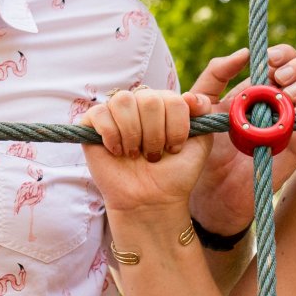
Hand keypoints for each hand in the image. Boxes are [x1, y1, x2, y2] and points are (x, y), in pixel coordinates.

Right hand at [80, 88, 212, 217]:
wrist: (151, 200)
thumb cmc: (174, 173)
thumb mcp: (200, 143)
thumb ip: (203, 113)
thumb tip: (189, 95)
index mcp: (164, 104)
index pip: (173, 99)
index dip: (176, 127)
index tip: (174, 149)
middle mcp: (139, 103)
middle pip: (148, 99)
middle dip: (154, 134)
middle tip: (152, 155)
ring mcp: (115, 112)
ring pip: (123, 101)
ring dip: (133, 133)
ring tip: (134, 154)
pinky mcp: (92, 124)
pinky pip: (100, 113)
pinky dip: (111, 135)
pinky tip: (117, 152)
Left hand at [186, 45, 295, 235]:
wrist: (213, 190)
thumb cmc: (207, 149)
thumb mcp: (203, 106)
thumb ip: (214, 76)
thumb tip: (242, 54)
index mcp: (259, 88)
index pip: (283, 59)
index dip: (282, 54)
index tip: (268, 60)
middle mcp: (281, 101)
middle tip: (279, 77)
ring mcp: (294, 121)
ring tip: (286, 95)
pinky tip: (294, 112)